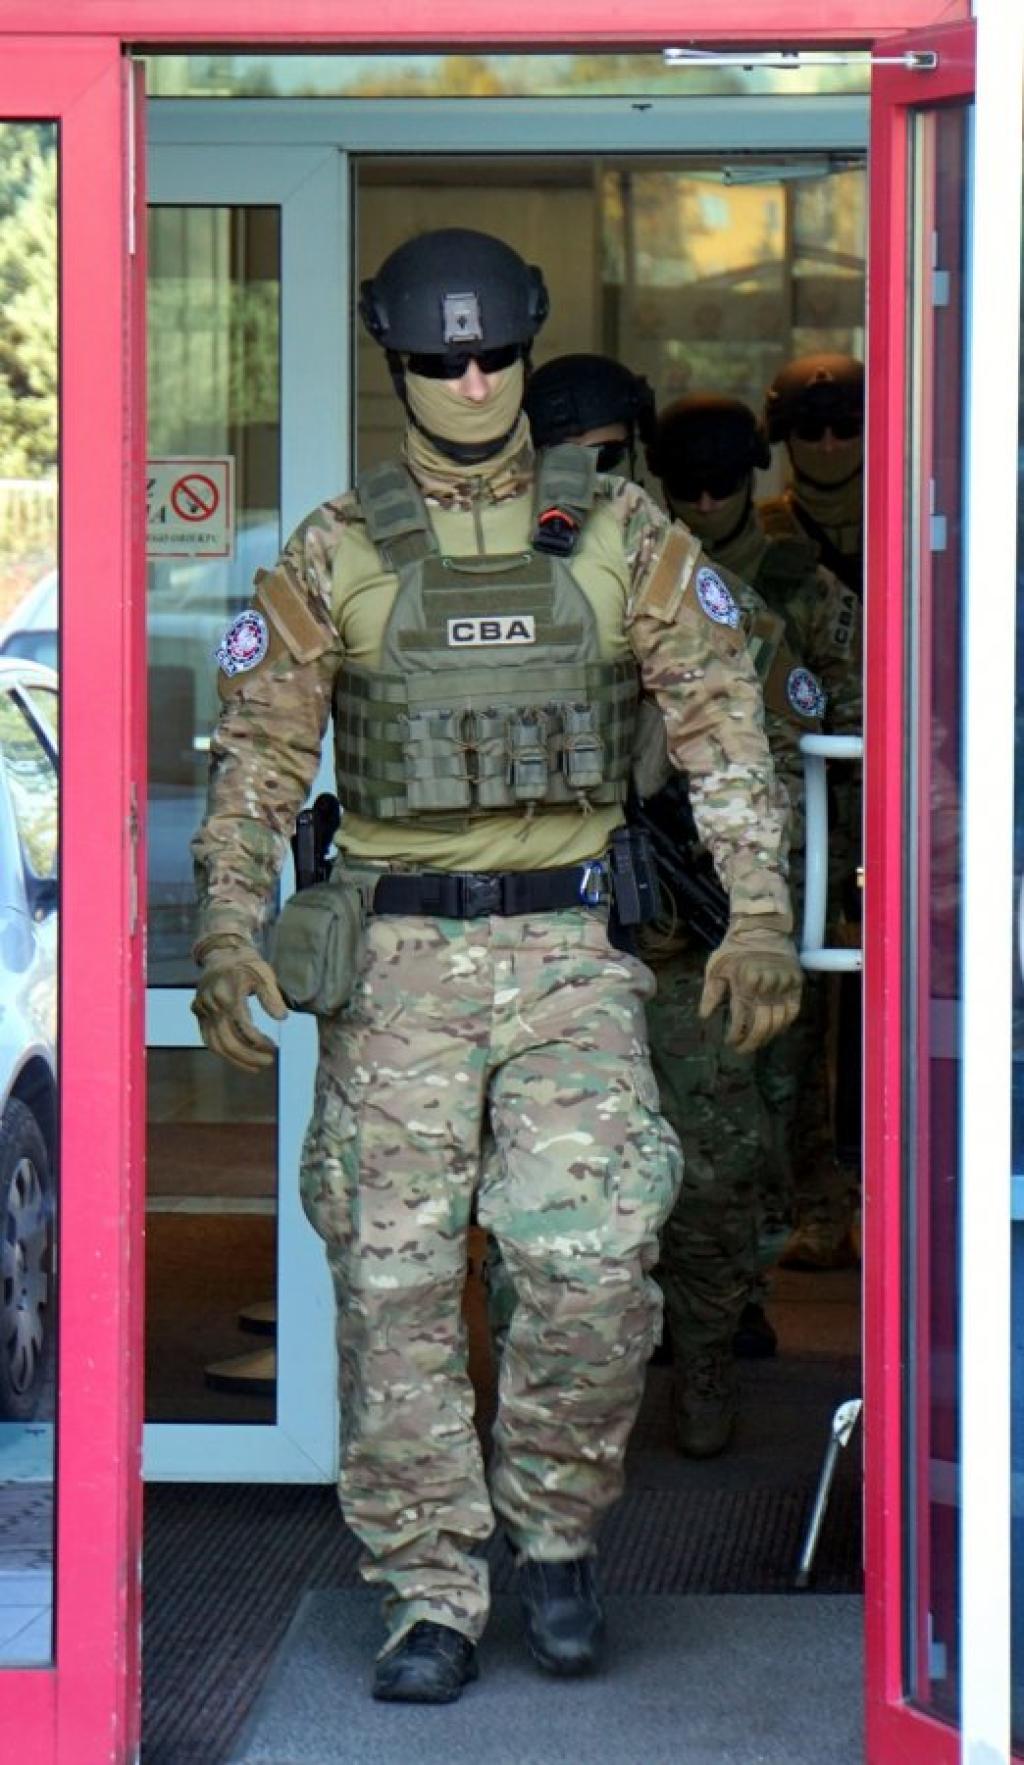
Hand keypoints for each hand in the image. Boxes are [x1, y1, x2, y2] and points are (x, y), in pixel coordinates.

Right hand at [192, 940, 287, 1071]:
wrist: (220, 952)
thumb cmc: (246, 963)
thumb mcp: (264, 974)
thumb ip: (272, 997)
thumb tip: (282, 1019)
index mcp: (228, 993)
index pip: (243, 1026)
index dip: (259, 1041)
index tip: (274, 1047)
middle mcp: (212, 1004)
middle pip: (227, 1040)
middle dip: (249, 1056)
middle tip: (269, 1061)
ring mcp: (202, 1010)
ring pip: (215, 1044)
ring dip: (236, 1059)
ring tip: (257, 1066)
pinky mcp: (198, 1014)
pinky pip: (208, 1039)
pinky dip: (224, 1052)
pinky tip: (240, 1058)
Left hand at [698, 915, 802, 1054]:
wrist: (763, 927)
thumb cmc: (735, 949)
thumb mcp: (716, 967)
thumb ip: (710, 993)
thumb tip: (705, 1017)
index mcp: (745, 983)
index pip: (741, 1019)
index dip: (735, 1035)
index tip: (729, 1042)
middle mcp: (767, 986)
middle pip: (761, 1025)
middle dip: (751, 1042)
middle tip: (743, 1050)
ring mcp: (784, 985)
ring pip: (778, 1021)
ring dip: (767, 1037)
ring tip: (757, 1044)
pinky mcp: (796, 983)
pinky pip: (793, 1011)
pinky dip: (785, 1024)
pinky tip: (775, 1031)